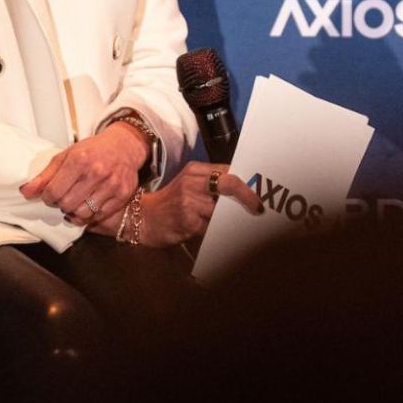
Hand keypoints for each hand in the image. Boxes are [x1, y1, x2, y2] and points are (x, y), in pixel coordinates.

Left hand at [21, 122, 148, 227]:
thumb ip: (45, 175)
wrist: (123, 147)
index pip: (53, 191)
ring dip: (74, 212)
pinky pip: (99, 215)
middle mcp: (96, 172)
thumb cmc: (92, 150)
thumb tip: (25, 192)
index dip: (47, 197)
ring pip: (83, 214)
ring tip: (75, 202)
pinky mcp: (123, 194)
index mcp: (79, 160)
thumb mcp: (66, 156)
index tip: (49, 195)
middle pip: (67, 204)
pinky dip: (90, 215)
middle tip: (63, 198)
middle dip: (60, 205)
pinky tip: (87, 206)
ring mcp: (111, 184)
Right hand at [92, 162, 261, 245]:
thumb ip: (212, 184)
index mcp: (195, 170)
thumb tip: (244, 190)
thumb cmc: (172, 203)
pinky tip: (209, 231)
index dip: (245, 182)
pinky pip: (211, 227)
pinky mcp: (187, 221)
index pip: (228, 170)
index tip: (259, 192)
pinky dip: (215, 231)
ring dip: (228, 219)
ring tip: (229, 223)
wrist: (143, 219)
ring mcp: (189, 202)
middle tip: (258, 209)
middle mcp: (192, 182)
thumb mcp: (189, 184)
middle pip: (229, 185)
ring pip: (222, 210)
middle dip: (247, 197)